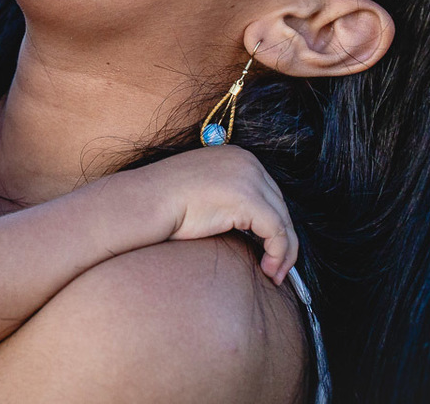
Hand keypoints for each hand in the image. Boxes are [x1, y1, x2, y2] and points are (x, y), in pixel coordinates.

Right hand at [137, 146, 296, 284]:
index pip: (269, 193)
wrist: (145, 201)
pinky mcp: (248, 199)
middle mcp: (247, 162)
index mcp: (237, 156)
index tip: (271, 250)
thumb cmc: (165, 202)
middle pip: (280, 206)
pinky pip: (277, 231)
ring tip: (273, 273)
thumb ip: (230, 198)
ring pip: (283, 220)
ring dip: (284, 252)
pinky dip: (278, 254)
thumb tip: (251, 225)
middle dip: (283, 240)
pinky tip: (267, 270)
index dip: (274, 225)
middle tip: (277, 269)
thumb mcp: (206, 191)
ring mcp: (249, 178)